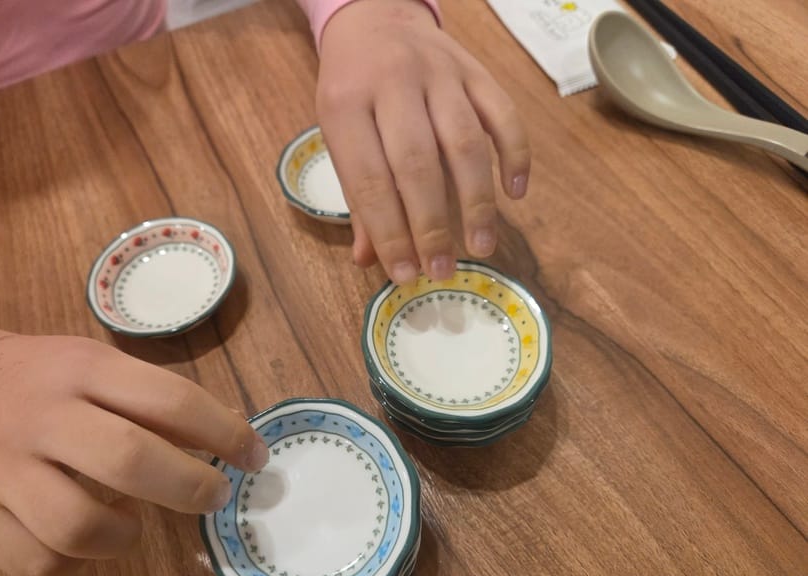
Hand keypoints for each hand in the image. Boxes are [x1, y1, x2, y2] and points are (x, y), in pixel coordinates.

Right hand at [0, 308, 266, 575]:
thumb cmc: (45, 380)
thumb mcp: (98, 366)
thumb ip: (157, 401)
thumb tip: (234, 441)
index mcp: (82, 368)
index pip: (171, 401)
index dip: (225, 435)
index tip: (254, 458)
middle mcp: (39, 415)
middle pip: (129, 461)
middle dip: (190, 486)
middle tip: (213, 496)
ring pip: (78, 527)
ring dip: (125, 535)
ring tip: (132, 522)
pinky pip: (41, 563)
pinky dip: (77, 561)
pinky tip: (82, 536)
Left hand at [316, 0, 530, 282]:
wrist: (376, 17)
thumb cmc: (353, 87)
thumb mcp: (338, 134)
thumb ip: (358, 195)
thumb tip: (369, 259)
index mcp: (346, 104)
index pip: (370, 180)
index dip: (389, 232)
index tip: (403, 274)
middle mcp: (394, 84)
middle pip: (418, 163)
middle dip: (431, 225)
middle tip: (441, 269)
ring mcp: (440, 73)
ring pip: (465, 142)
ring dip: (476, 201)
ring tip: (481, 246)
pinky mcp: (476, 70)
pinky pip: (503, 113)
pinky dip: (514, 154)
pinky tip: (515, 193)